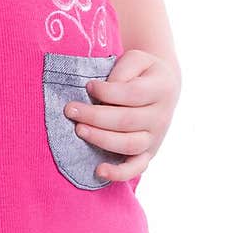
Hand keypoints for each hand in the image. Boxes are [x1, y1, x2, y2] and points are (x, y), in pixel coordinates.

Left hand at [64, 49, 181, 182]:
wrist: (163, 86)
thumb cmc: (141, 71)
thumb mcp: (136, 59)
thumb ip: (122, 69)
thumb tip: (102, 89)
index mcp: (161, 88)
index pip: (132, 94)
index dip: (107, 92)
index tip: (88, 86)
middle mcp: (161, 116)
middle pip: (127, 120)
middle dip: (95, 116)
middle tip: (70, 109)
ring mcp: (155, 137)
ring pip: (129, 144)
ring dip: (101, 138)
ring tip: (79, 129)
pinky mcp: (148, 153)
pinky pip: (136, 168)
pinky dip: (119, 173)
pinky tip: (99, 170)